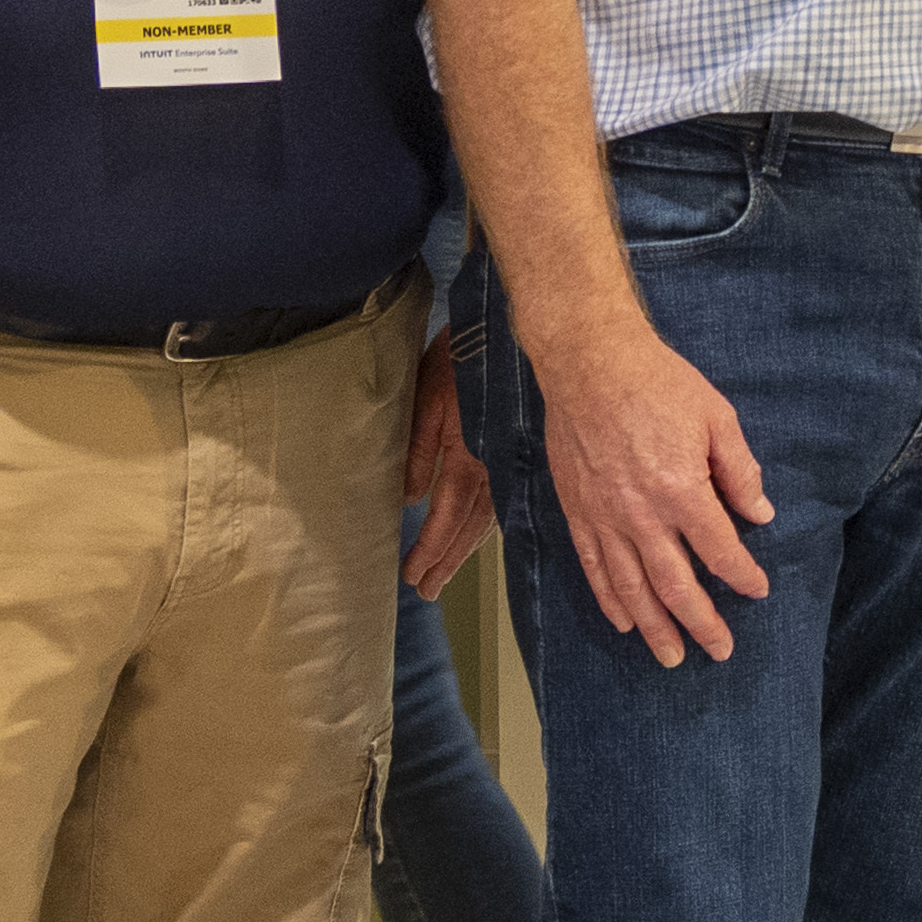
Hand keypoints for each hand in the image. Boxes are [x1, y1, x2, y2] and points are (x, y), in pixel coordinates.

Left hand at [399, 335, 494, 595]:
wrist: (507, 330)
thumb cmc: (457, 359)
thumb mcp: (427, 400)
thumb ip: (418, 451)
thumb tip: (409, 500)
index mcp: (468, 458)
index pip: (446, 517)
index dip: (430, 550)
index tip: (412, 578)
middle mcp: (492, 469)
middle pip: (470, 528)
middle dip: (447, 561)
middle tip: (426, 591)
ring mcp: (507, 462)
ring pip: (488, 518)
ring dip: (465, 549)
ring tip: (444, 574)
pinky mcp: (513, 451)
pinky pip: (500, 500)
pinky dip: (485, 525)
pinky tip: (477, 535)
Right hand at [523, 306, 772, 660]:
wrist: (589, 362)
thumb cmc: (658, 383)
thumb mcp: (717, 417)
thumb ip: (740, 470)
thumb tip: (761, 513)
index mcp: (681, 489)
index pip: (719, 549)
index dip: (742, 575)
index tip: (757, 590)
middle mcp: (641, 513)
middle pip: (675, 584)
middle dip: (701, 622)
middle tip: (720, 651)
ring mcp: (604, 516)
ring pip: (631, 587)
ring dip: (654, 626)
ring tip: (671, 657)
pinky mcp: (578, 511)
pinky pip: (594, 566)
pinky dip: (609, 599)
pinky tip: (623, 622)